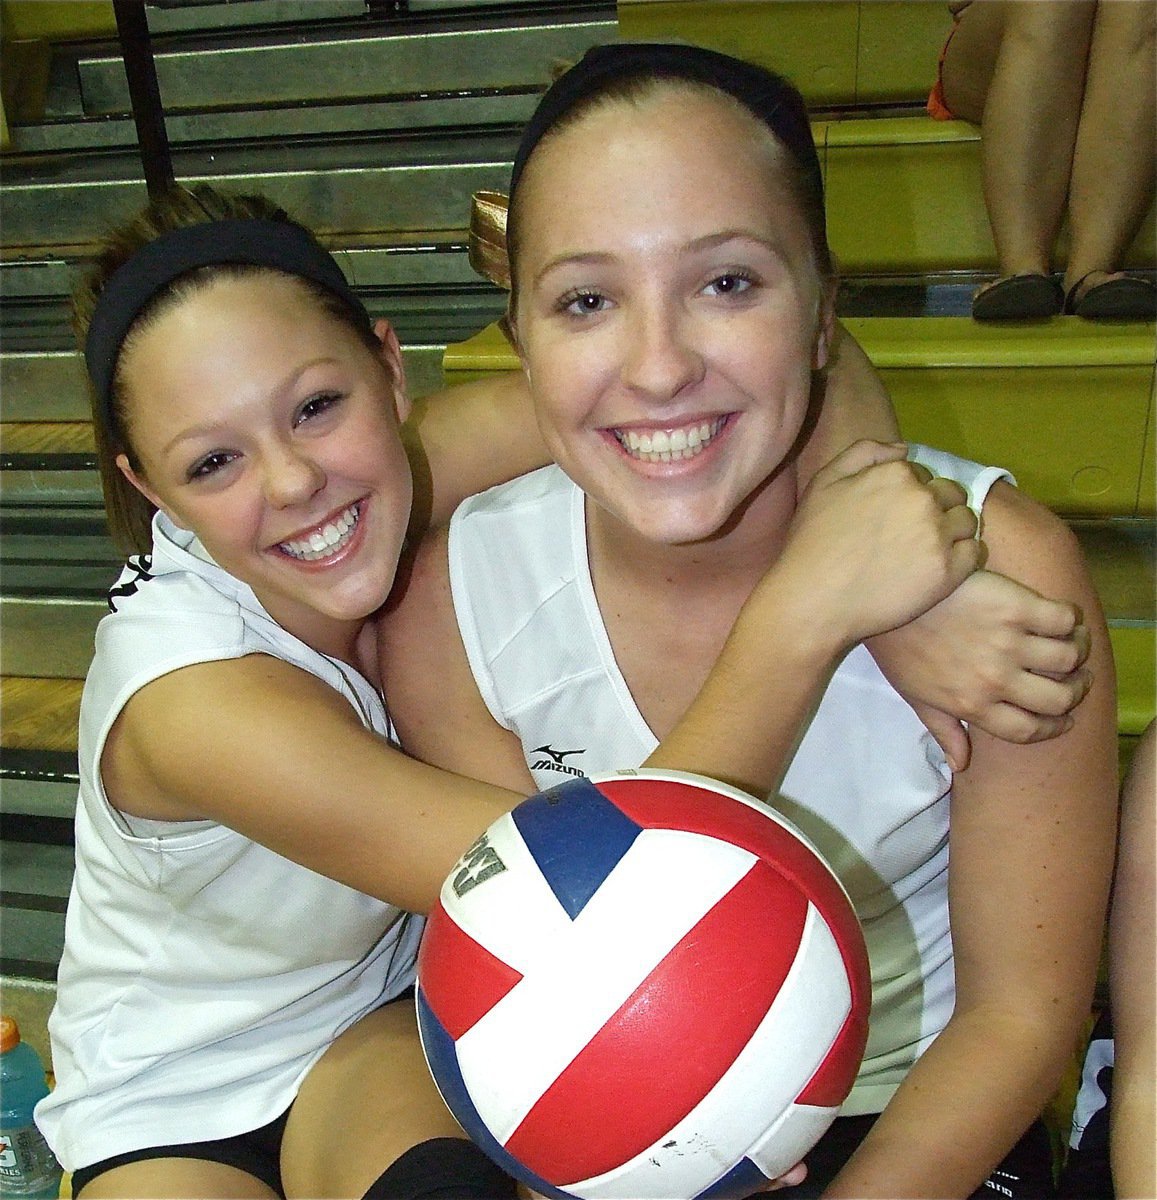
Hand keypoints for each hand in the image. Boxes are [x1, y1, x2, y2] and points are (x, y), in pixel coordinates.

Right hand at [774, 441, 982, 653]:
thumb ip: (864, 452)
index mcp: (897, 474)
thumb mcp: (824, 481)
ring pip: (967, 521)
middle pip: (951, 494)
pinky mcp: (949, 571)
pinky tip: (937, 566)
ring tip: (926, 550)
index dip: (910, 493)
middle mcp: (924, 499)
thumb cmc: (812, 541)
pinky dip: (961, 556)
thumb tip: (903, 449)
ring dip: (953, 530)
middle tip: (911, 535)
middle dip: (937, 508)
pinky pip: (973, 552)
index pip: (923, 474)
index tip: (893, 515)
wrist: (815, 598)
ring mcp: (939, 535)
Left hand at [867, 570, 1091, 769]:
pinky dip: (1071, 621)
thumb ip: (944, 731)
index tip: (1065, 718)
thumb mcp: (916, 696)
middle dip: (1076, 692)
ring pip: (1067, 658)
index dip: (1054, 727)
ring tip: (1073, 646)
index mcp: (972, 705)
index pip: (1028, 730)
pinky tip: (1062, 620)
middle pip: (1058, 699)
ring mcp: (1006, 642)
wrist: (887, 597)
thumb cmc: (900, 647)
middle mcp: (994, 679)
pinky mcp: (1014, 606)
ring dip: (1078, 653)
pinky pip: (1062, 619)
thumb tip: (960, 764)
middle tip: (1078, 679)